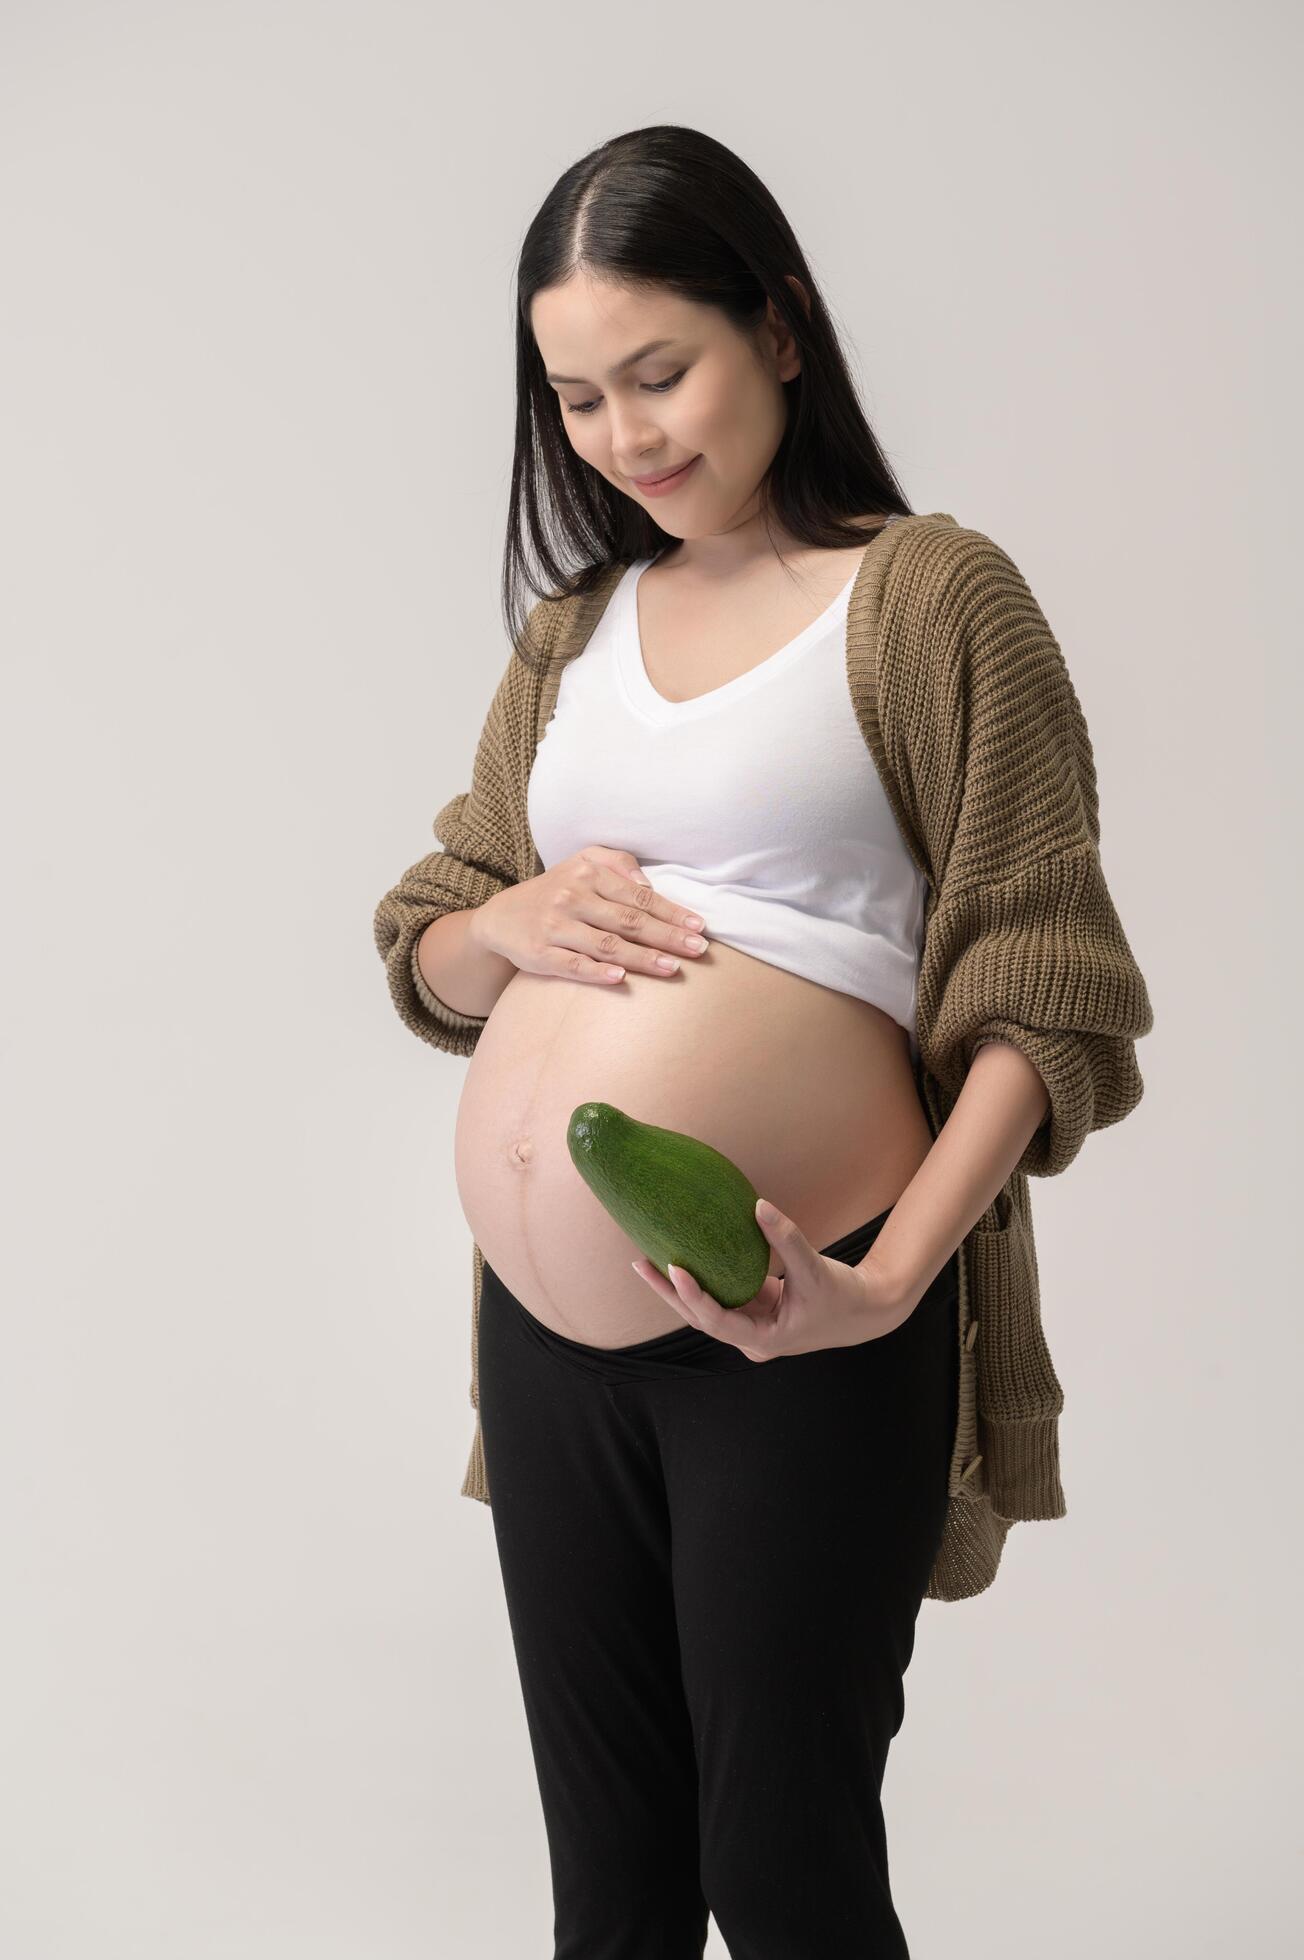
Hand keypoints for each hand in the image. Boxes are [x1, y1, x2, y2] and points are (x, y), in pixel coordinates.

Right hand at [477, 846, 709, 985]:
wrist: (501, 917)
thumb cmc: (555, 890)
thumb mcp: (581, 863)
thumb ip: (617, 862)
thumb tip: (648, 882)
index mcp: (587, 874)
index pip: (638, 896)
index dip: (671, 912)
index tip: (699, 926)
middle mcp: (571, 898)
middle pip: (628, 920)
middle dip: (666, 936)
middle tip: (698, 950)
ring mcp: (555, 926)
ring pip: (606, 944)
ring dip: (642, 957)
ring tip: (672, 968)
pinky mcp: (540, 954)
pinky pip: (573, 964)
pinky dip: (596, 971)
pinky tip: (620, 978)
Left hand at [631, 1199, 916, 1361]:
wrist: (865, 1311)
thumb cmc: (843, 1294)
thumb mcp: (816, 1267)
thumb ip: (787, 1238)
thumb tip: (758, 1205)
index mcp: (764, 1339)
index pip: (717, 1321)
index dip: (693, 1296)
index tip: (674, 1268)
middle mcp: (751, 1338)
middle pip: (700, 1317)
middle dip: (669, 1292)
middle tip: (639, 1263)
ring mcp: (751, 1327)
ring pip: (706, 1309)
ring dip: (677, 1288)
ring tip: (646, 1260)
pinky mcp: (754, 1312)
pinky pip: (721, 1296)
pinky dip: (702, 1280)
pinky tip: (681, 1257)